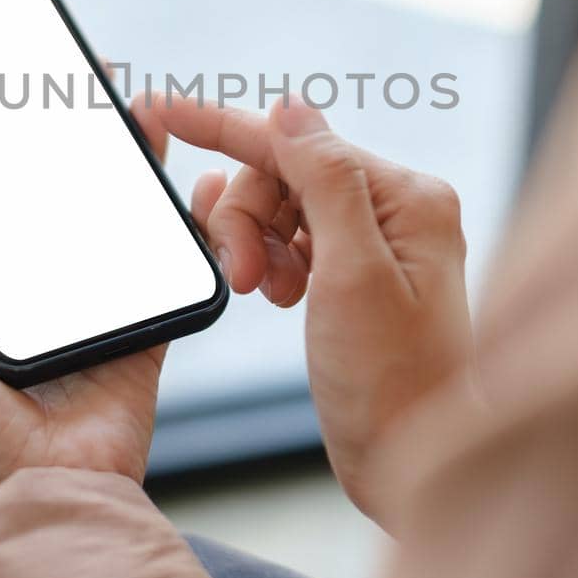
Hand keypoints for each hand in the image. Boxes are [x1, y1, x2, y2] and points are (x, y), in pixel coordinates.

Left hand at [0, 105, 225, 513]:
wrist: (40, 494)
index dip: (1, 154)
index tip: (14, 97)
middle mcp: (36, 299)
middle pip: (60, 206)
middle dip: (78, 148)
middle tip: (89, 90)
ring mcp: (92, 312)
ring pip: (118, 225)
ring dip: (134, 171)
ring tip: (146, 113)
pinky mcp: (142, 332)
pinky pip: (169, 271)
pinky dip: (187, 229)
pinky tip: (195, 181)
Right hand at [155, 99, 472, 521]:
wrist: (415, 470)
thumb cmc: (393, 385)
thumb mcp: (352, 277)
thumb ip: (326, 182)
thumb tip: (292, 108)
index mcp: (408, 199)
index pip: (299, 144)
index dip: (225, 126)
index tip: (162, 108)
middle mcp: (400, 210)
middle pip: (285, 174)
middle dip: (248, 218)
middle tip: (241, 278)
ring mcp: (382, 243)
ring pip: (283, 207)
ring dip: (256, 244)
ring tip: (261, 292)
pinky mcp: (361, 275)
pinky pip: (294, 240)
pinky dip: (272, 262)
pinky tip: (277, 295)